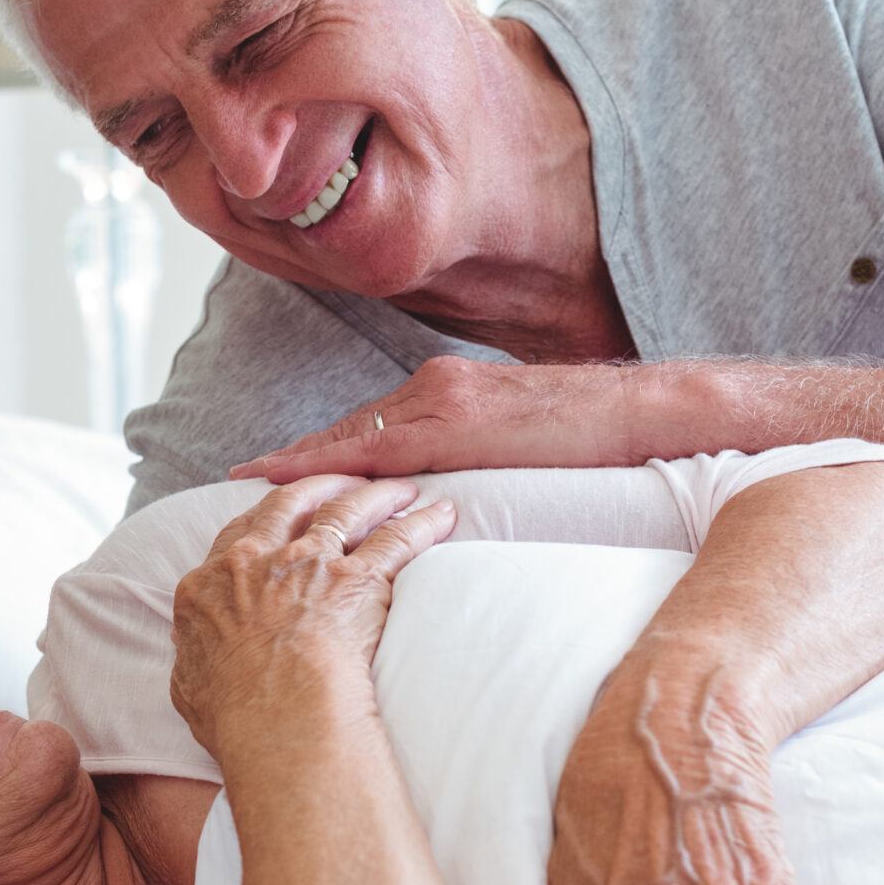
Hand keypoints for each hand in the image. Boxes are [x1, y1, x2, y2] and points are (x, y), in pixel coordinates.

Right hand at [169, 476, 456, 754]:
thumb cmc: (232, 715)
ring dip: (373, 493)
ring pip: (345, 510)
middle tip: (339, 480)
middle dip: (317, 486)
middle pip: (288, 504)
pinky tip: (440, 514)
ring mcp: (308, 564)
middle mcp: (257, 560)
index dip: (263, 518)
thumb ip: (195, 656)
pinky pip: (396, 540)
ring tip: (398, 487)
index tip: (281, 512)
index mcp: (209, 583)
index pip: (237, 534)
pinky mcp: (357, 579)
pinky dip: (421, 523)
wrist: (274, 716)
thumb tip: (197, 654)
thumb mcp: (189, 683)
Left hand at [228, 358, 659, 482]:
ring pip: (357, 435)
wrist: (643, 413)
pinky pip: (382, 447)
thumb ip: (480, 457)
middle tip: (240, 478)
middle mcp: (435, 385)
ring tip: (252, 481)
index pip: (373, 428)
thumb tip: (451, 499)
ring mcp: (444, 397)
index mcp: (449, 393)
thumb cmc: (592, 438)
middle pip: (352, 430)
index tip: (272, 468)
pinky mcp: (459, 418)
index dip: (320, 451)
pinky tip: (298, 476)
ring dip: (303, 460)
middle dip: (298, 457)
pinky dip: (333, 461)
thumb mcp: (521, 446)